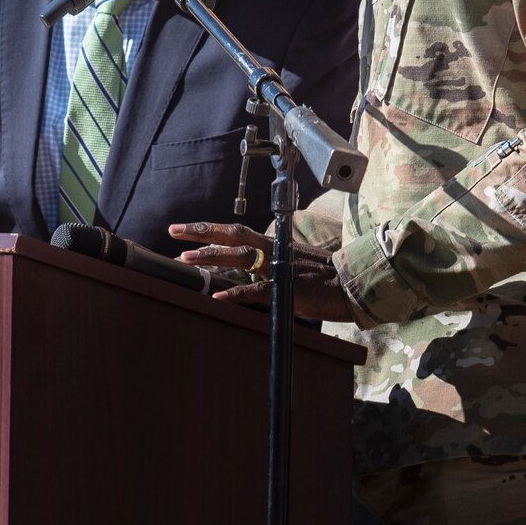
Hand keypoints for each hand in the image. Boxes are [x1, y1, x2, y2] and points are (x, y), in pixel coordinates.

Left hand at [170, 221, 355, 321]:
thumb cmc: (325, 276)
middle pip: (231, 236)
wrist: (351, 284)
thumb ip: (271, 264)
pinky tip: (218, 297)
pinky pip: (256, 290)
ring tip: (186, 259)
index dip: (209, 229)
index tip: (185, 228)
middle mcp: (272, 252)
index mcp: (273, 245)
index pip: (236, 231)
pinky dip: (236, 292)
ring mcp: (277, 269)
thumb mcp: (294, 263)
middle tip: (174, 232)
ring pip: (239, 258)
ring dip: (210, 257)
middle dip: (201, 233)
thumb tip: (250, 270)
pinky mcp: (285, 290)